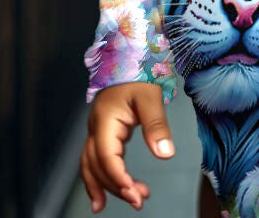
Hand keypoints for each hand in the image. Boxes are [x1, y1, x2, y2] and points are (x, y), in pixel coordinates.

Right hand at [79, 82, 174, 211]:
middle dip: (115, 186)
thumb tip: (165, 154)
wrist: (129, 56)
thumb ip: (156, 125)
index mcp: (105, 119)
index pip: (105, 155)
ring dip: (107, 186)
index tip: (133, 191)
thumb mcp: (151, 96)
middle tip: (138, 201)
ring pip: (93, 165)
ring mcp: (97, 130)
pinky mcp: (105, 132)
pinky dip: (102, 178)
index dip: (117, 176)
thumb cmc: (139, 73)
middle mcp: (96, 127)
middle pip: (96, 165)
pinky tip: (112, 192)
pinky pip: (98, 159)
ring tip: (128, 202)